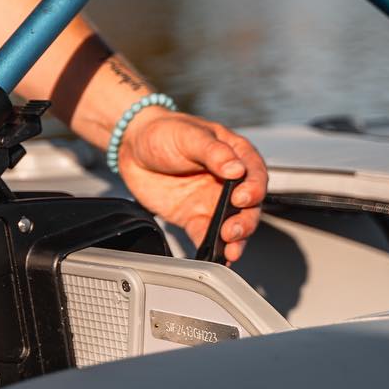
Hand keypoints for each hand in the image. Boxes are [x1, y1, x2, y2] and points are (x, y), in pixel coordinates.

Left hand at [115, 107, 267, 262]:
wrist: (133, 147)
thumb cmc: (165, 132)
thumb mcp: (189, 136)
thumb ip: (214, 153)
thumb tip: (236, 169)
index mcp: (235, 155)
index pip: (254, 174)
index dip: (253, 188)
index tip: (242, 198)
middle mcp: (228, 182)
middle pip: (248, 206)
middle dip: (245, 221)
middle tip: (233, 230)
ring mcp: (211, 201)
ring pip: (231, 224)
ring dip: (233, 240)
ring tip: (230, 251)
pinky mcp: (193, 217)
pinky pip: (205, 235)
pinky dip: (210, 247)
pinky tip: (213, 256)